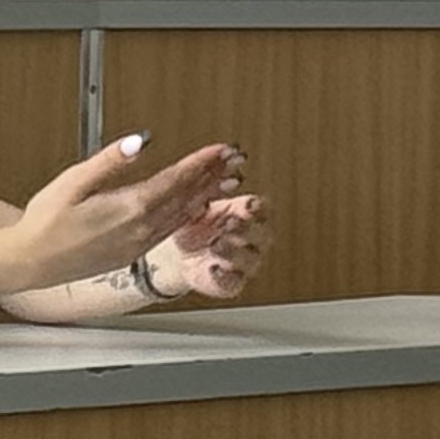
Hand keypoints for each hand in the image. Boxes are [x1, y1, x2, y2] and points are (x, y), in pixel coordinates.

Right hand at [11, 136, 234, 292]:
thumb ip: (110, 161)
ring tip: (223, 181)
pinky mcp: (134, 252)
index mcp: (130, 207)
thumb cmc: (46, 221)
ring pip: (183, 216)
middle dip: (212, 176)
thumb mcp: (73, 181)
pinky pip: (171, 230)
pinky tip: (193, 209)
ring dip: (205, 196)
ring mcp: (140, 243)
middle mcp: (142, 228)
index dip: (202, 162)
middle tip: (234, 160)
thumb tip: (139, 142)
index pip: (177, 180)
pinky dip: (188, 215)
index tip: (221, 150)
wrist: (33, 261)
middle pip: (187, 198)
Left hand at [140, 191, 272, 304]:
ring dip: (236, 250)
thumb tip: (217, 155)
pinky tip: (214, 267)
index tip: (247, 204)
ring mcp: (241, 263)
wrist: (176, 256)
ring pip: (251, 259)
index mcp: (242, 214)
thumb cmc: (192, 224)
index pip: (261, 209)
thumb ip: (206, 181)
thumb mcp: (194, 200)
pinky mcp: (230, 283)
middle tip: (230, 223)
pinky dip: (225, 275)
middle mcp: (248, 240)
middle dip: (247, 228)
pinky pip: (234, 282)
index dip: (258, 207)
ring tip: (216, 243)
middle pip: (263, 234)